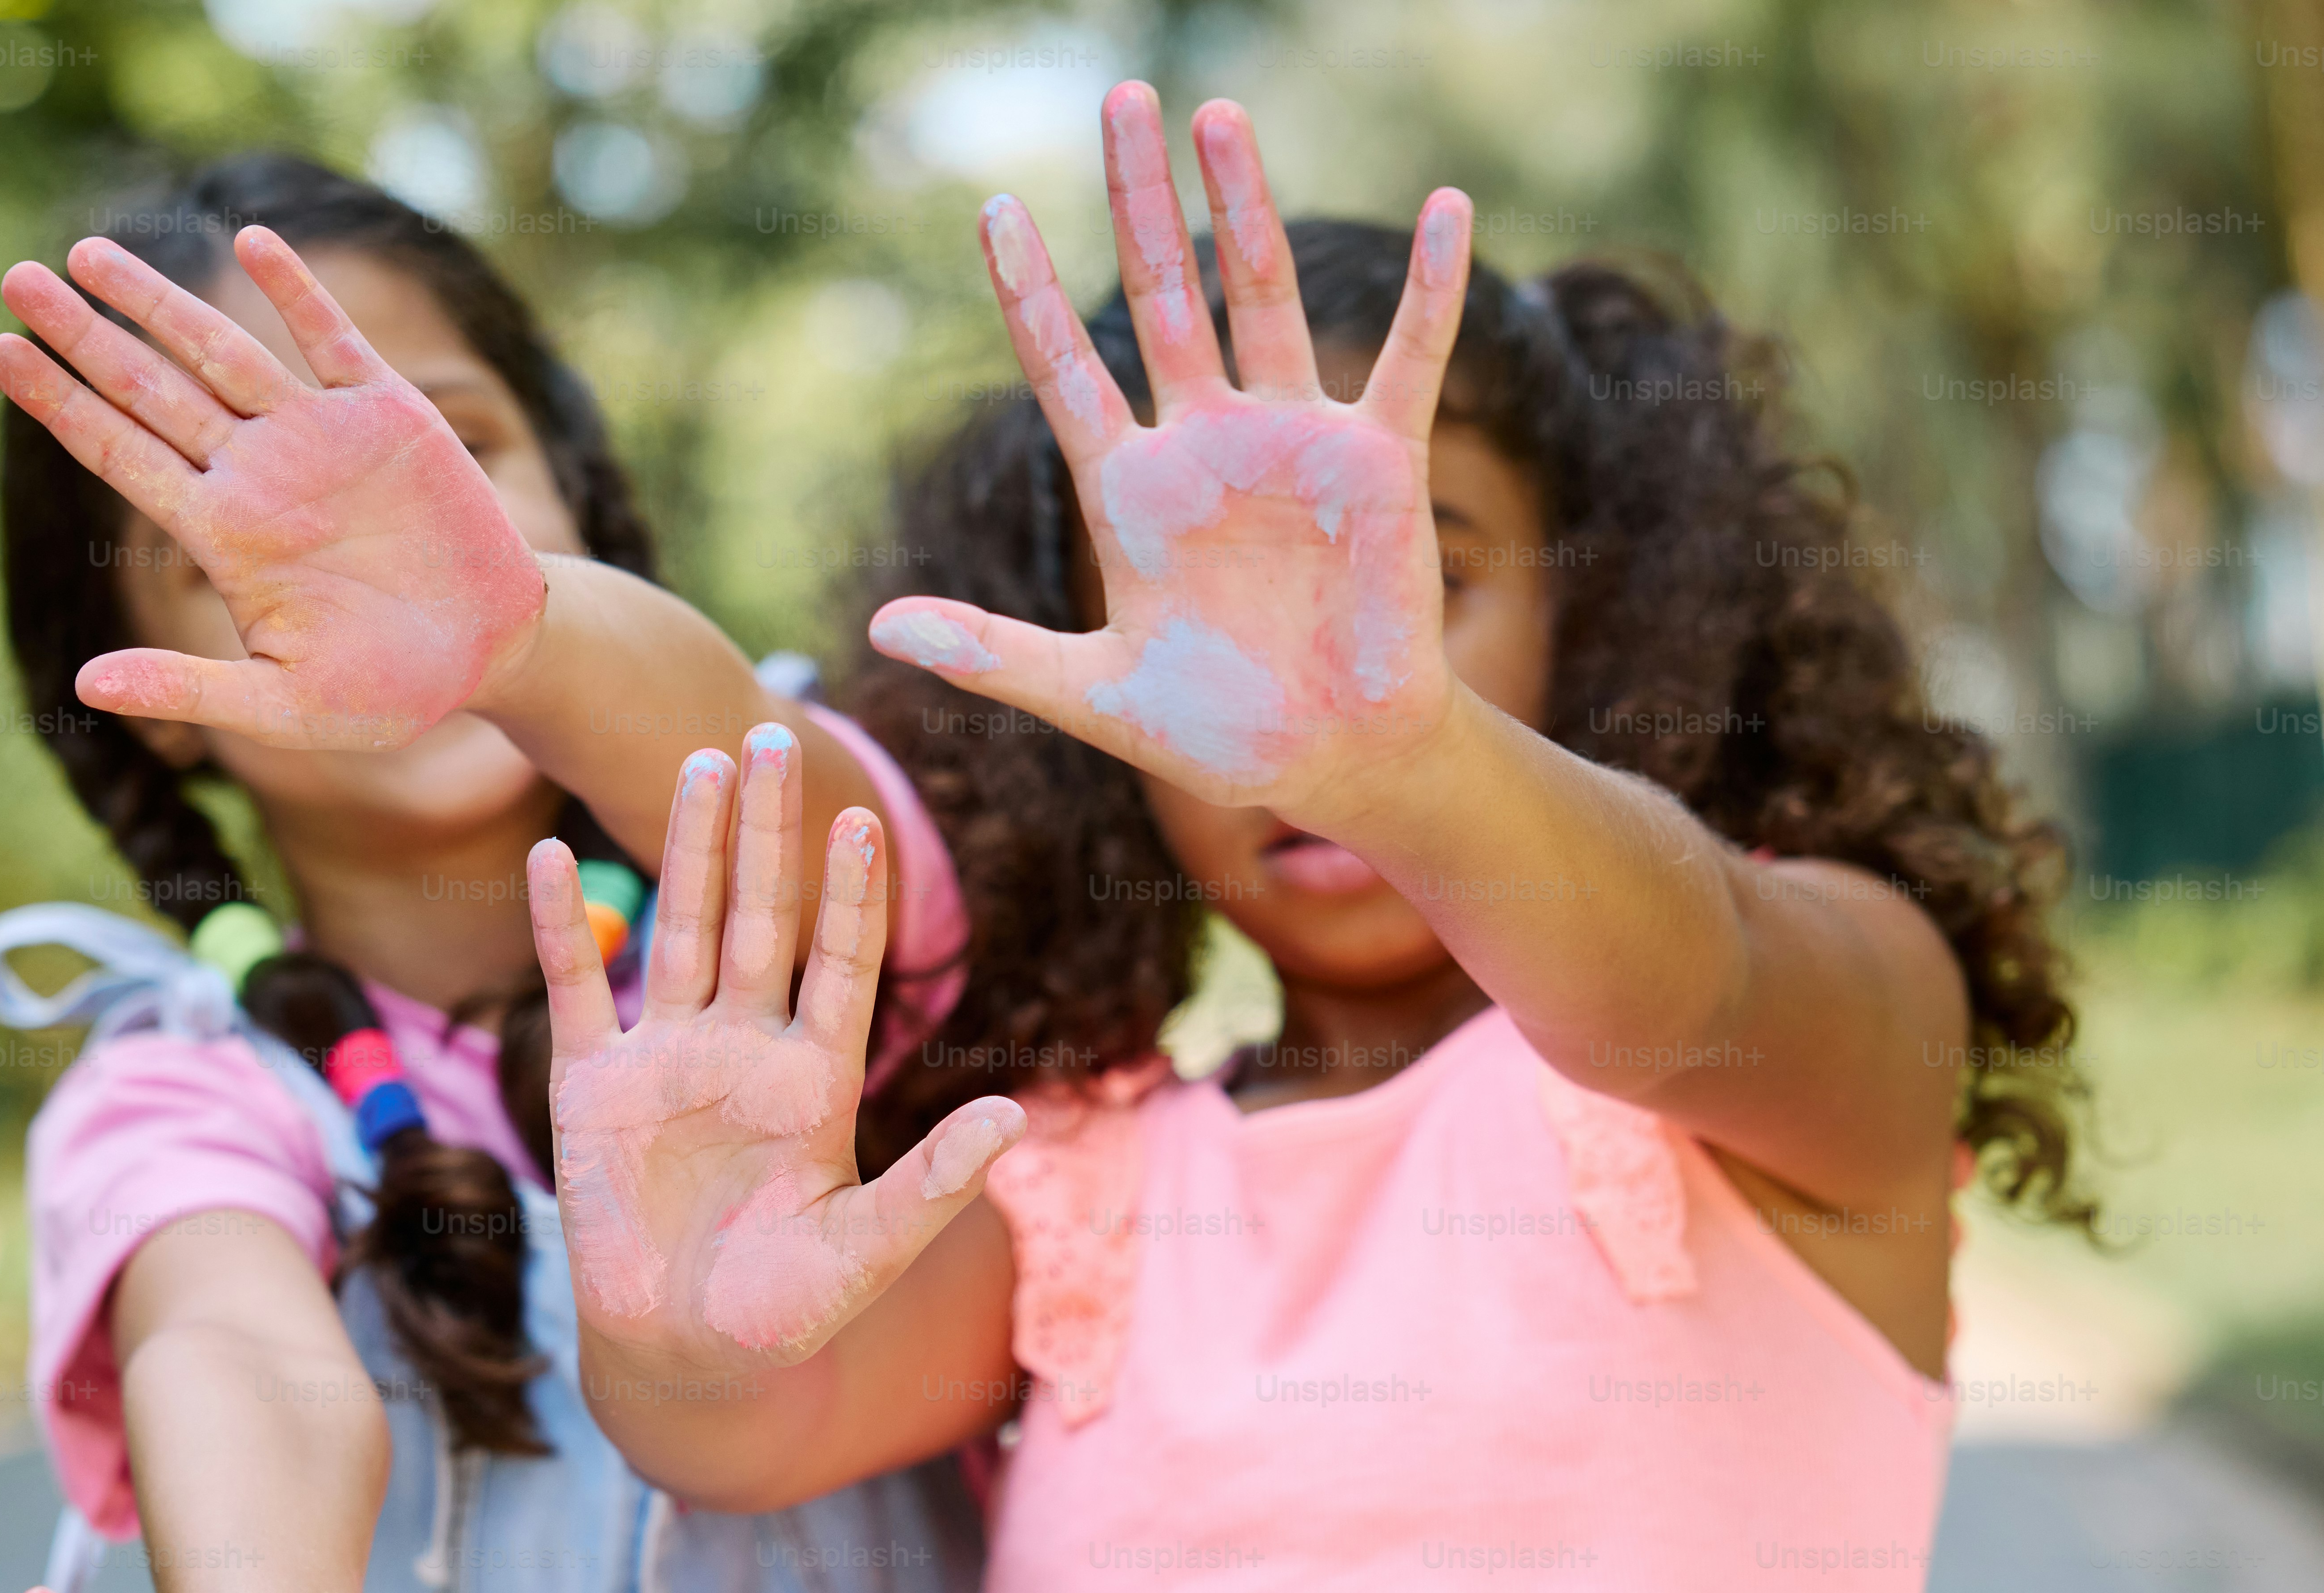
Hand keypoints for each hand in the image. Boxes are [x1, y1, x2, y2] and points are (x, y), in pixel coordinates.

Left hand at [0, 229, 546, 746]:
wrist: (491, 655)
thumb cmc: (388, 692)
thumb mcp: (288, 707)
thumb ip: (190, 691)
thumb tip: (85, 686)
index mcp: (226, 534)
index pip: (121, 453)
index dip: (58, 402)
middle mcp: (259, 473)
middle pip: (151, 389)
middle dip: (84, 334)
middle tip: (12, 278)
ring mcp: (320, 437)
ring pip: (222, 350)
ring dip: (158, 302)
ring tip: (87, 253)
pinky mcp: (390, 415)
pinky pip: (332, 338)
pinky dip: (295, 290)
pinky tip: (249, 240)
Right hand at [526, 725, 1023, 1370]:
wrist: (685, 1357)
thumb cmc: (784, 1314)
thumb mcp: (866, 1252)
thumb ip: (932, 1185)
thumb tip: (1011, 1118)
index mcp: (815, 1081)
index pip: (841, 964)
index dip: (851, 896)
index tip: (861, 819)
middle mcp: (744, 1051)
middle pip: (761, 919)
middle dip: (768, 833)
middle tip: (776, 735)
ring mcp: (667, 1061)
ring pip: (681, 930)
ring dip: (688, 851)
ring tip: (701, 763)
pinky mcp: (593, 1088)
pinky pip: (578, 988)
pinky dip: (562, 927)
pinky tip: (550, 855)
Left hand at [866, 85, 1475, 825]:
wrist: (1328, 760)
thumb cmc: (1213, 730)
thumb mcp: (1091, 698)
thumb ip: (991, 654)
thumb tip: (878, 631)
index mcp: (1129, 492)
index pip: (1065, 368)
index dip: (1028, 291)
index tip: (994, 208)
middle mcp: (1204, 444)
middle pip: (1160, 297)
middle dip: (1139, 203)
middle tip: (1120, 100)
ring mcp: (1290, 442)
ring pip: (1261, 296)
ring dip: (1242, 207)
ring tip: (1217, 114)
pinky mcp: (1377, 461)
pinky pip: (1411, 358)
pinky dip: (1431, 289)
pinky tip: (1445, 209)